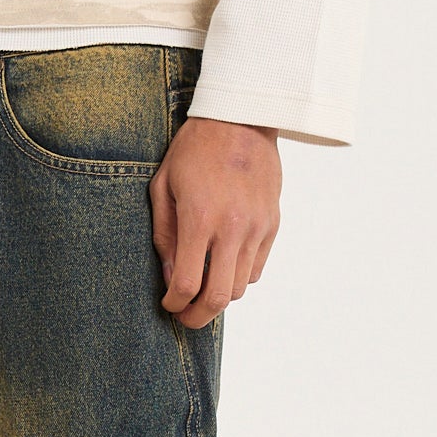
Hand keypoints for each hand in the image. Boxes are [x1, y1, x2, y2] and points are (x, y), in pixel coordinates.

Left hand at [150, 116, 281, 327]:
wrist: (241, 120)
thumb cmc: (194, 150)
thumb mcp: (164, 186)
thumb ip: (165, 236)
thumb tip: (170, 278)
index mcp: (200, 219)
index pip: (188, 284)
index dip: (175, 304)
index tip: (167, 305)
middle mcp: (233, 228)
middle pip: (219, 297)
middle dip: (198, 316)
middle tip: (185, 316)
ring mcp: (257, 228)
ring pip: (241, 287)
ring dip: (219, 295)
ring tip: (202, 289)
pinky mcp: (273, 224)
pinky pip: (257, 268)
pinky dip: (239, 276)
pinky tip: (223, 265)